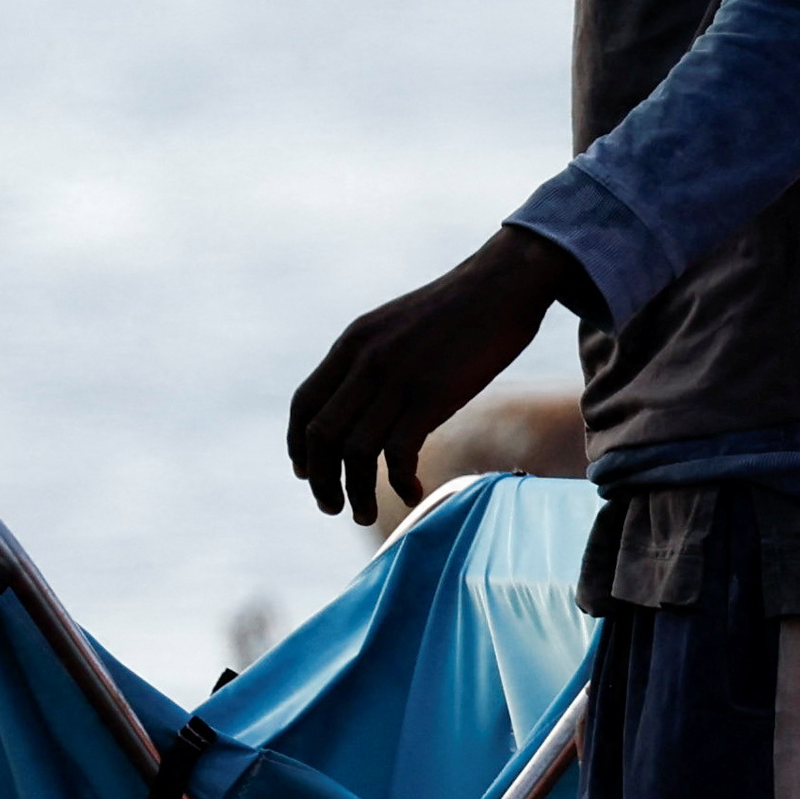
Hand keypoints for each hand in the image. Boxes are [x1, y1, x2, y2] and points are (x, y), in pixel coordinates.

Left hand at [287, 228, 579, 526]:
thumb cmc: (458, 310)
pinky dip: (398, 483)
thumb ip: (372, 360)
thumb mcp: (396, 326)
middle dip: (320, 480)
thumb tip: (363, 403)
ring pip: (354, 452)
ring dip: (354, 493)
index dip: (298, 446)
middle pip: (321, 435)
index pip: (304, 404)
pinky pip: (397, 455)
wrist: (501, 284)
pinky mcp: (429, 397)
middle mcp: (365, 361)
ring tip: (363, 514)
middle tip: (332, 507)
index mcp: (352, 343)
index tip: (305, 473)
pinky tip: (412, 492)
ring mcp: (396, 379)